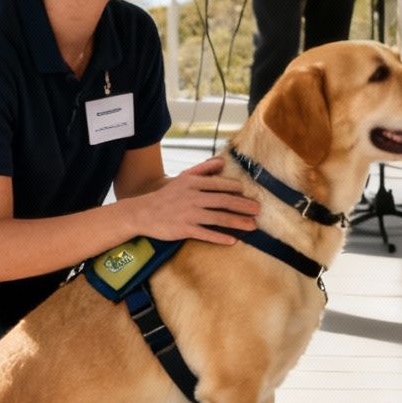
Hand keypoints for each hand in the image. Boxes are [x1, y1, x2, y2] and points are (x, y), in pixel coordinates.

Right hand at [132, 157, 260, 243]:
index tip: (248, 193)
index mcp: (193, 183)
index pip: (220, 185)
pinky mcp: (184, 229)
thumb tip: (222, 161)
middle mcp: (193, 197)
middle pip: (223, 201)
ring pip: (218, 218)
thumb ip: (203, 169)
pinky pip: (206, 234)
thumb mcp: (184, 178)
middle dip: (243, 205)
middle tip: (258, 209)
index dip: (236, 189)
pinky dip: (220, 237)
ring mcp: (189, 214)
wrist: (143, 213)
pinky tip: (232, 240)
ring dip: (237, 222)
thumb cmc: (167, 196)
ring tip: (252, 225)